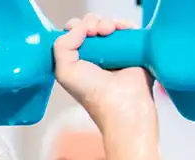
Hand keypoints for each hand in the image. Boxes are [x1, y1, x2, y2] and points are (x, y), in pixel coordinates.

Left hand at [53, 14, 155, 129]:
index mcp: (77, 59)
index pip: (72, 33)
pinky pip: (128, 27)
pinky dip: (123, 24)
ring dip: (105, 22)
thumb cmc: (92, 93)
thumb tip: (79, 26)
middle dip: (90, 22)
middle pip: (90, 24)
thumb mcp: (64, 71)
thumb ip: (61, 45)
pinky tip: (118, 30)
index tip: (80, 32)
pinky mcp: (132, 48)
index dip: (74, 27)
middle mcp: (95, 54)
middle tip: (94, 31)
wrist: (122, 102)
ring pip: (108, 23)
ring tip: (106, 31)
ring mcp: (114, 50)